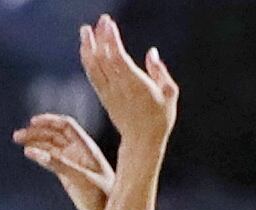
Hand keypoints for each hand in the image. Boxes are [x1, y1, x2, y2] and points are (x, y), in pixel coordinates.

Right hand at [15, 113, 114, 209]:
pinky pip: (50, 160)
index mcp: (86, 147)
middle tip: (18, 136)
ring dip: (35, 142)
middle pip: (54, 135)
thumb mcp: (81, 178)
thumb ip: (59, 165)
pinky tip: (29, 152)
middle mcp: (78, 152)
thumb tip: (35, 152)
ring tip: (19, 140)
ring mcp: (72, 163)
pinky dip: (39, 155)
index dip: (49, 121)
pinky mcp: (66, 175)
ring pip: (50, 147)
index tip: (33, 122)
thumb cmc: (102, 195)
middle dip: (36, 132)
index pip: (66, 126)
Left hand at [79, 16, 176, 148]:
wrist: (143, 142)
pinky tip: (86, 49)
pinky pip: (92, 75)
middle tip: (100, 21)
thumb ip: (160, 72)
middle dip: (99, 37)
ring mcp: (109, 93)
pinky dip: (87, 60)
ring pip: (94, 66)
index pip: (118, 57)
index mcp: (136, 84)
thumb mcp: (169, 94)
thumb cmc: (160, 118)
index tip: (109, 23)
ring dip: (88, 47)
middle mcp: (119, 87)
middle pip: (104, 58)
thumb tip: (151, 52)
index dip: (111, 39)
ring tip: (85, 30)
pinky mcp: (104, 97)